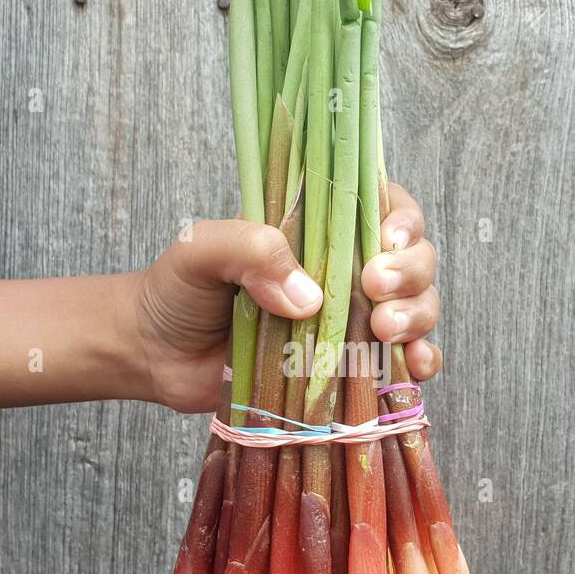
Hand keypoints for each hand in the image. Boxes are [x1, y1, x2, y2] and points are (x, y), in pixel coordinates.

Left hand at [133, 183, 442, 412]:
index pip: (380, 207)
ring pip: (417, 307)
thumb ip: (248, 250)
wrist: (155, 354)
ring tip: (386, 332)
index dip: (402, 219)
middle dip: (411, 273)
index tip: (386, 241)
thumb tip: (307, 298)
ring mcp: (348, 320)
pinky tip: (412, 366)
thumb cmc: (176, 291)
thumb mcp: (200, 250)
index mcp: (315, 229)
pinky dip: (418, 362)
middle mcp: (342, 270)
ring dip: (418, 316)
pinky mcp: (345, 366)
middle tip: (377, 290)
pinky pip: (402, 363)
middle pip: (411, 259)